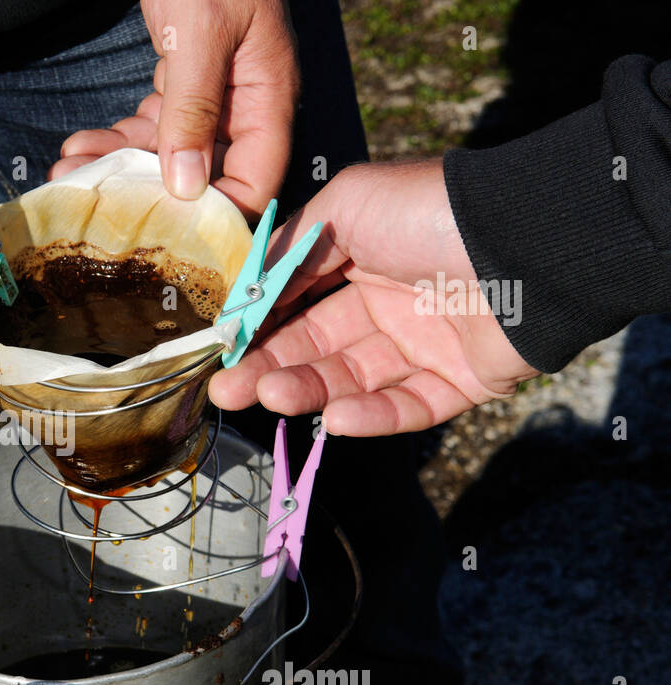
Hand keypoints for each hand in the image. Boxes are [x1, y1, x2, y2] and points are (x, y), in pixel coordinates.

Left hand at [49, 0, 297, 216]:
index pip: (256, 179)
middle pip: (204, 173)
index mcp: (267, 94)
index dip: (220, 218)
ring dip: (119, 167)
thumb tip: (188, 187)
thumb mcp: (200, 32)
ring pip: (168, 154)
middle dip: (149, 194)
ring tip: (69, 170)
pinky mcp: (180, 79)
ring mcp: (211, 92)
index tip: (171, 244)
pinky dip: (115, 139)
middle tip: (97, 206)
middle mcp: (242, 102)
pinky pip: (150, 126)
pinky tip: (79, 144)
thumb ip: (193, 108)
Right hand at [208, 158, 539, 435]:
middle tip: (226, 388)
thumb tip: (243, 288)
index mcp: (364, 256)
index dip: (259, 324)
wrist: (528, 240)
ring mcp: (426, 344)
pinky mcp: (461, 382)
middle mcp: (391, 302)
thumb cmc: (432, 211)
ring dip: (308, 390)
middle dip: (269, 367)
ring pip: (354, 380)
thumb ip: (290, 244)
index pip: (298, 300)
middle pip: (317, 346)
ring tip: (270, 396)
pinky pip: (408, 407)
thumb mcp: (347, 203)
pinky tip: (334, 417)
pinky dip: (371, 417)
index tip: (220, 346)